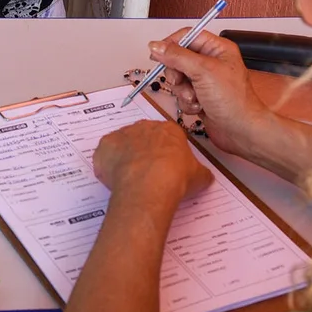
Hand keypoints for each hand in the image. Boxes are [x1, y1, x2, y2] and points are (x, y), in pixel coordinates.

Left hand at [92, 120, 210, 205]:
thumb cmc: (176, 177)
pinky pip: (105, 155)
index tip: (166, 168)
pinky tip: (115, 180)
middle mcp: (144, 127)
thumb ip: (201, 172)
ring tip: (132, 180)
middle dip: (145, 154)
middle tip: (148, 174)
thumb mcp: (199, 176)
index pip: (167, 137)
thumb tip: (206, 177)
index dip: (166, 154)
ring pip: (123, 145)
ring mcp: (122, 134)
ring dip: (126, 158)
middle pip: (143, 138)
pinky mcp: (105, 146)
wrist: (150, 185)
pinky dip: (108, 166)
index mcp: (169, 130)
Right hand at [153, 31, 264, 155]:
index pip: (187, 36)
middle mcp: (211, 62)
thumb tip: (156, 46)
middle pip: (178, 58)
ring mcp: (205, 80)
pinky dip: (186, 102)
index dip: (171, 44)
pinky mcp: (200, 96)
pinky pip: (182, 94)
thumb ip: (177, 56)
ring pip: (178, 78)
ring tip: (195, 98)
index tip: (158, 55)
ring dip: (182, 91)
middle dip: (177, 73)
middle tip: (181, 81)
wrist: (241, 131)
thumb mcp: (203, 71)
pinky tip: (199, 107)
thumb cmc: (233, 100)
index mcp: (217, 49)